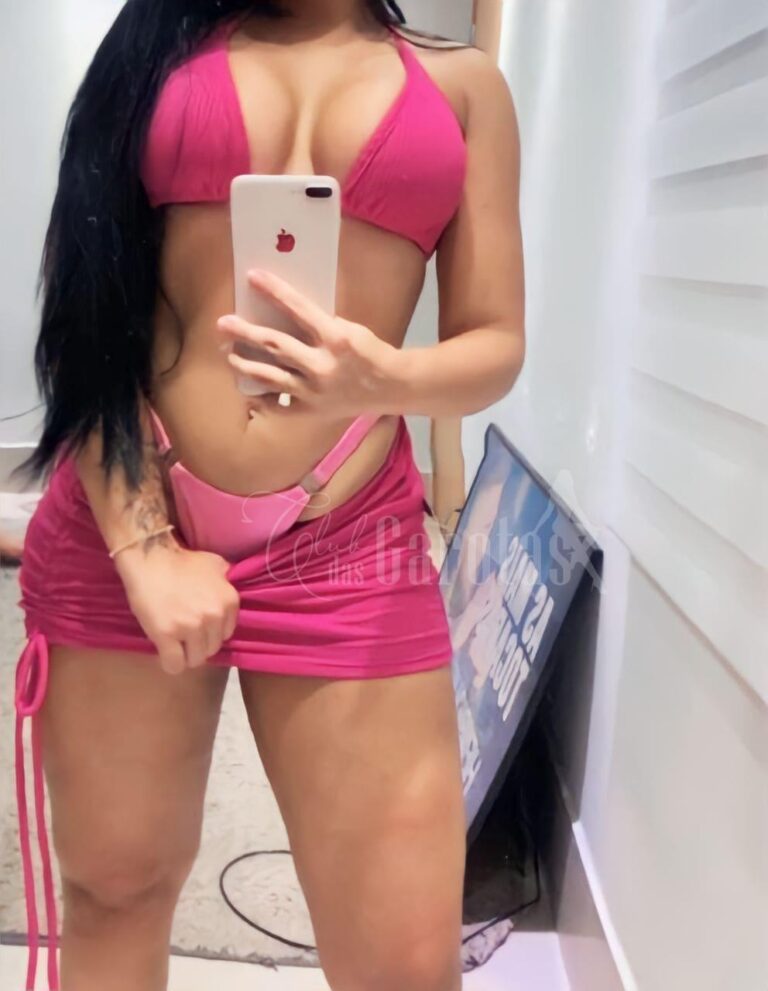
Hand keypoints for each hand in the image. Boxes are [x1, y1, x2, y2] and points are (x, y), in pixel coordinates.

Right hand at [115, 543, 239, 674]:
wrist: (150, 557)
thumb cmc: (181, 560)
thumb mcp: (216, 565)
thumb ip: (226, 582)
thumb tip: (229, 589)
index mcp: (229, 602)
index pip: (225, 634)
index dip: (210, 632)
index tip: (197, 627)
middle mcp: (215, 616)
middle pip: (211, 649)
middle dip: (197, 644)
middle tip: (182, 634)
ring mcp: (192, 627)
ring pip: (195, 660)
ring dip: (184, 655)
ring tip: (173, 642)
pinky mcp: (167, 635)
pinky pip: (174, 665)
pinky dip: (169, 663)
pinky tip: (164, 653)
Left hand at [216, 268, 401, 417]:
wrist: (391, 388)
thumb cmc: (370, 352)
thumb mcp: (350, 330)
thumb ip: (319, 325)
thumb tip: (283, 316)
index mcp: (335, 339)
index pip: (298, 309)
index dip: (273, 291)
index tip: (253, 277)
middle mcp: (321, 366)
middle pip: (273, 345)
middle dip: (244, 333)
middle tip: (223, 323)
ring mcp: (313, 392)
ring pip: (268, 376)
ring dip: (244, 364)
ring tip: (229, 355)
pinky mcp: (310, 411)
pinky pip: (276, 405)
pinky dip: (260, 398)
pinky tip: (248, 390)